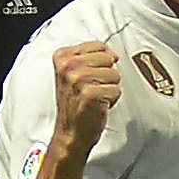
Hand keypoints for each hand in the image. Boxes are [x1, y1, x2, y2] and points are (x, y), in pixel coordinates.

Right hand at [49, 40, 120, 154]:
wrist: (70, 132)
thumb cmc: (74, 104)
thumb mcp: (72, 73)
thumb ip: (89, 57)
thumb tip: (112, 53)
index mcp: (62, 57)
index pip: (99, 46)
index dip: (101, 62)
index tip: (90, 75)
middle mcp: (68, 66)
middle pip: (109, 59)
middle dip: (105, 75)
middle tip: (91, 89)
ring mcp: (79, 79)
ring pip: (115, 74)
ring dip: (108, 88)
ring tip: (94, 97)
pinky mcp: (91, 94)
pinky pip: (117, 90)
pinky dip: (111, 100)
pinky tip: (97, 105)